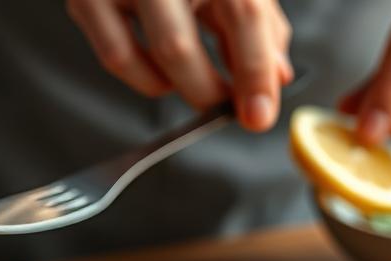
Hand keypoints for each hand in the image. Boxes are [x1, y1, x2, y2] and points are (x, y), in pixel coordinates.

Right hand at [66, 0, 293, 131]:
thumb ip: (260, 23)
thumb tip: (274, 77)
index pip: (241, 14)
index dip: (254, 72)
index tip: (259, 115)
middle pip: (179, 47)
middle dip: (207, 92)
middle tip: (224, 104)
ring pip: (146, 57)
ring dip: (180, 87)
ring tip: (198, 81)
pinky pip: (115, 57)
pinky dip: (145, 78)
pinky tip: (163, 76)